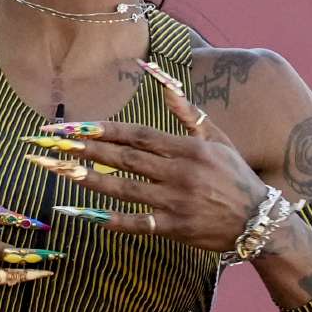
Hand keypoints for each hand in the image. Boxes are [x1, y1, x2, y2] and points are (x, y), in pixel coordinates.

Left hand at [26, 81, 267, 252]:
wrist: (259, 220)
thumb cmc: (235, 175)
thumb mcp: (218, 138)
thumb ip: (187, 112)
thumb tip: (164, 82)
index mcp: (187, 148)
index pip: (138, 135)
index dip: (105, 129)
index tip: (74, 125)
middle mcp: (179, 172)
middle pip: (125, 158)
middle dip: (85, 148)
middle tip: (51, 143)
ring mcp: (176, 202)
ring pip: (125, 189)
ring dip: (89, 179)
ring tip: (59, 170)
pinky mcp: (175, 229)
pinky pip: (137, 223)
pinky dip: (110, 219)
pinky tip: (83, 213)